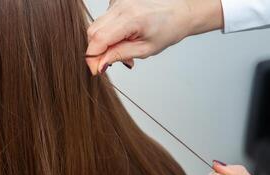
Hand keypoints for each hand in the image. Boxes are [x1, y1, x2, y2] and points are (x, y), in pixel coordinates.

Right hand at [85, 0, 223, 74]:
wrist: (179, 12)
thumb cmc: (168, 30)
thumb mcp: (145, 49)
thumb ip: (119, 55)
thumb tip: (100, 64)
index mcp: (130, 18)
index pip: (99, 39)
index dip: (93, 57)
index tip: (96, 70)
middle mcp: (121, 5)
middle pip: (93, 32)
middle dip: (96, 51)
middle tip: (109, 63)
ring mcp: (118, 0)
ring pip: (97, 26)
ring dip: (103, 43)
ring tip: (122, 49)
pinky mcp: (117, 0)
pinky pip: (104, 20)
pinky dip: (109, 33)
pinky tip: (123, 37)